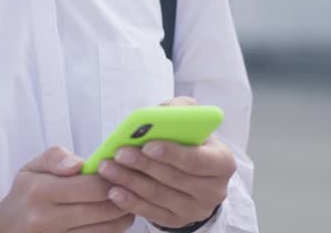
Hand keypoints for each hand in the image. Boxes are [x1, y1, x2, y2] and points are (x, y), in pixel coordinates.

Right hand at [0, 146, 134, 232]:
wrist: (4, 229)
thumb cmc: (24, 195)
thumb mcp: (32, 167)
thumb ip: (55, 157)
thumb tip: (79, 164)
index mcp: (40, 190)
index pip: (92, 186)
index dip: (113, 178)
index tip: (120, 173)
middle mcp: (46, 219)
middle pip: (103, 209)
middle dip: (123, 197)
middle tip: (130, 188)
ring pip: (105, 230)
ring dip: (122, 218)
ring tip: (124, 206)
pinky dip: (109, 231)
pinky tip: (110, 221)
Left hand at [94, 96, 234, 229]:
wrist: (192, 171)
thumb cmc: (189, 140)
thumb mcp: (191, 120)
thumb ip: (180, 110)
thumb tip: (162, 112)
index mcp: (222, 162)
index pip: (198, 159)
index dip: (172, 153)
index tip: (148, 145)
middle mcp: (214, 190)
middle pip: (174, 178)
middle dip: (143, 164)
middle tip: (119, 153)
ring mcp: (196, 209)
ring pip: (159, 195)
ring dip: (130, 181)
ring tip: (108, 168)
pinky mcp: (177, 221)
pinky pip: (151, 212)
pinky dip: (130, 201)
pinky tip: (114, 191)